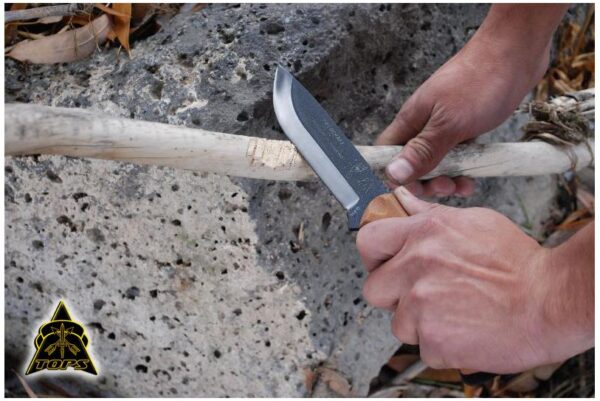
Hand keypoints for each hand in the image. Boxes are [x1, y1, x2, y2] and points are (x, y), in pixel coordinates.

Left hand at [356, 187, 593, 372]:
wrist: (551, 301)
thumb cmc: (518, 263)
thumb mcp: (473, 222)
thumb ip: (429, 216)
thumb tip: (403, 201)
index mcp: (423, 234)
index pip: (369, 240)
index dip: (374, 257)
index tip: (383, 265)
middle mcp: (416, 267)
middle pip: (373, 289)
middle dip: (392, 295)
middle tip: (419, 295)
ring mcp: (421, 305)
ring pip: (398, 322)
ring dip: (419, 323)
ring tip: (453, 313)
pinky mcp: (433, 339)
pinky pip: (422, 347)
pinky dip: (441, 344)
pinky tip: (464, 330)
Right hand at [377, 5, 566, 196]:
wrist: (517, 52)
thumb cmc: (481, 80)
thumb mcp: (450, 123)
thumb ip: (422, 151)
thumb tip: (393, 174)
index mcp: (412, 119)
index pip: (386, 153)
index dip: (392, 173)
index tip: (410, 188)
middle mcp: (424, 123)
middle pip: (411, 162)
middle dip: (425, 181)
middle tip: (444, 187)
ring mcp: (445, 124)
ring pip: (435, 162)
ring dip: (447, 179)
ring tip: (464, 185)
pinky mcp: (465, 126)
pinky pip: (457, 155)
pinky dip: (464, 169)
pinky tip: (475, 175)